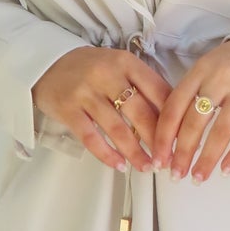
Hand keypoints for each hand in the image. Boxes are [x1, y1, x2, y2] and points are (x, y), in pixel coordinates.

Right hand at [32, 46, 173, 172]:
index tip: (182, 137)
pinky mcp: (68, 109)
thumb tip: (172, 119)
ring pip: (117, 128)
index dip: (173, 117)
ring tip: (147, 167)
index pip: (158, 91)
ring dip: (135, 152)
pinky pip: (91, 137)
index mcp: (126, 63)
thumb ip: (142, 86)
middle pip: (141, 112)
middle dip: (157, 140)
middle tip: (167, 159)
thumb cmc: (91, 68)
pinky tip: (119, 165)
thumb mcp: (119, 66)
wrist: (47, 64)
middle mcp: (107, 75)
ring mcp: (86, 93)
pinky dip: (107, 154)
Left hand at [154, 36, 229, 183]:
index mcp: (201, 68)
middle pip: (195, 120)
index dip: (163, 136)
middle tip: (177, 175)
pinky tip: (226, 169)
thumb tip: (172, 134)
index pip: (174, 105)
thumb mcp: (211, 67)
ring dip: (207, 158)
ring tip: (199, 177)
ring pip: (221, 129)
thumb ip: (193, 93)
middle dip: (183, 153)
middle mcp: (221, 76)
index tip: (158, 159)